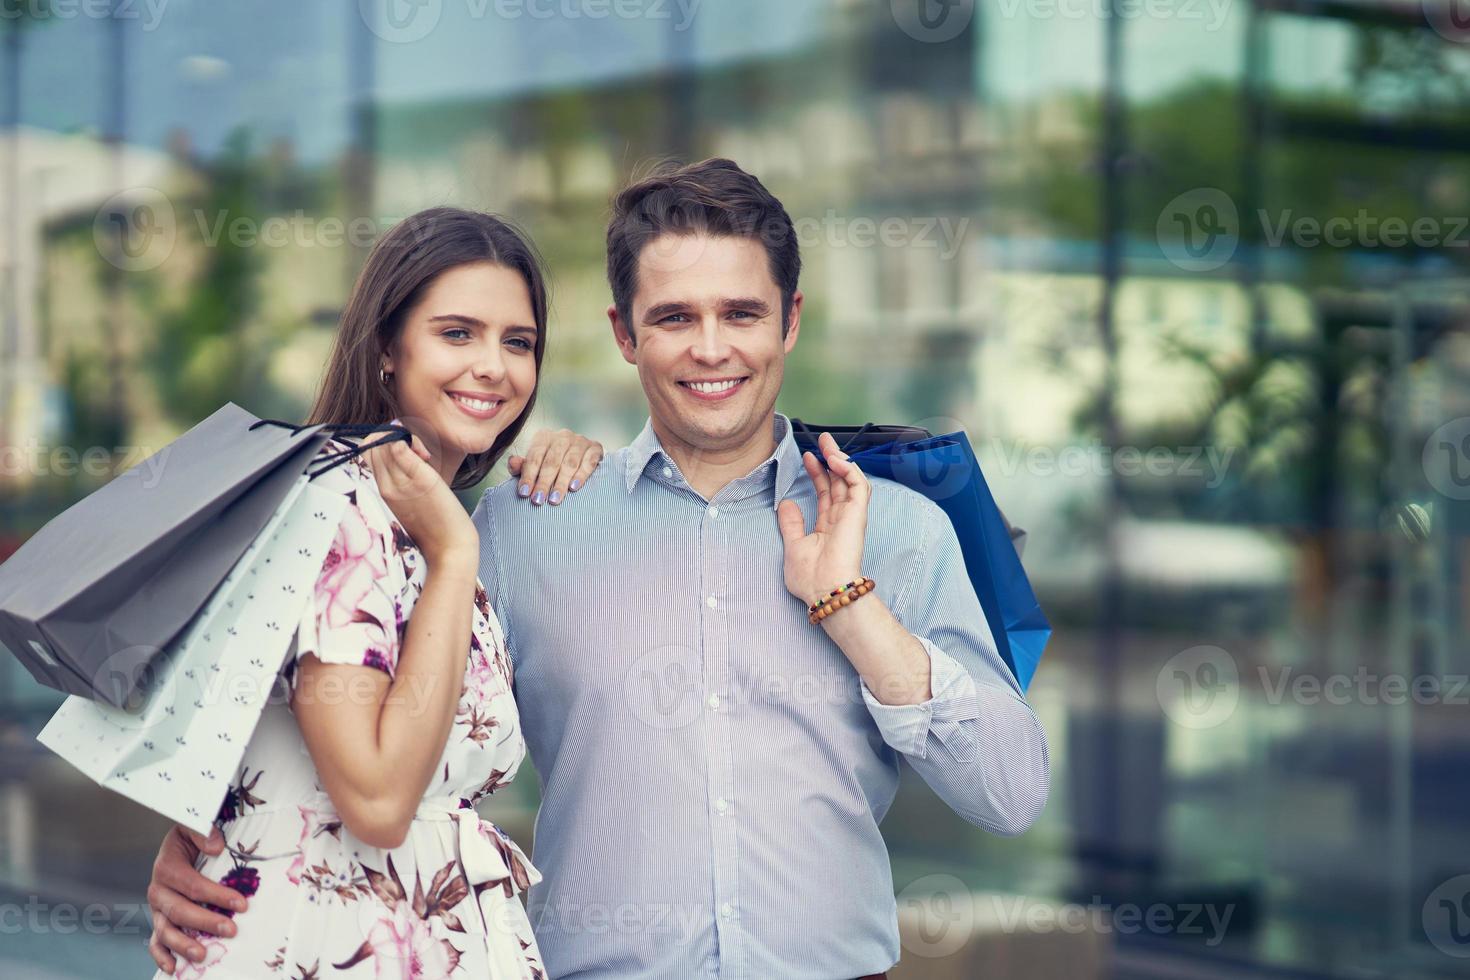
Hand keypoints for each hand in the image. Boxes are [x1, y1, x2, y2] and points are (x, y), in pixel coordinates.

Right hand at [146, 825, 242, 972]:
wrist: (178, 845)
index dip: (216, 895)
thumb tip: (215, 846)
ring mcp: (157, 908)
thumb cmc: (191, 838)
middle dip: (206, 922)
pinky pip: (155, 941)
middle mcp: (158, 889)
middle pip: (179, 911)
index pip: (192, 885)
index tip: (241, 903)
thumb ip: (203, 832)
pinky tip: (173, 968)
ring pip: (165, 930)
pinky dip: (161, 956)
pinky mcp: (158, 919)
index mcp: (166, 866)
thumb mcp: (194, 825)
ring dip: (183, 944)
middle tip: (231, 930)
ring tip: (203, 954)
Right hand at [363, 431, 475, 566]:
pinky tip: (424, 455)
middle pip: (373, 443)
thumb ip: (399, 477)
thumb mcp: (407, 500)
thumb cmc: (432, 524)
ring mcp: (401, 484)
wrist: (449, 548)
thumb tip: (398, 448)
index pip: (365, 451)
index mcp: (380, 491)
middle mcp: (386, 486)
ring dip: (405, 437)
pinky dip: (411, 443)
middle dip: (393, 435)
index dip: (381, 441)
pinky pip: (402, 449)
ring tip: (423, 455)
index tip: (402, 451)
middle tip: (417, 451)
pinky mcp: (420, 480)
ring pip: (386, 441)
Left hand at [506, 427, 603, 504]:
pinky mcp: (595, 447)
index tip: (524, 493)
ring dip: (561, 482)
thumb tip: (513, 462)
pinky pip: (589, 461)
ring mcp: (580, 441)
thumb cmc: (552, 463)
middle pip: (552, 461)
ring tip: (555, 499)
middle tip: (538, 500)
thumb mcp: (535, 464)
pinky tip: (574, 487)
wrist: (581, 456)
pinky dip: (582, 475)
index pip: (534, 456)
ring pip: (570, 463)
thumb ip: (523, 466)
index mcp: (544, 437)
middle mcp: (563, 436)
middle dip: (544, 482)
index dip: (528, 476)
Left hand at [776, 431, 869, 605]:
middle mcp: (841, 519)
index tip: (806, 457)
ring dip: (840, 459)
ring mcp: (851, 516)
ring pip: (851, 479)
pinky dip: (849, 470)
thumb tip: (786, 503)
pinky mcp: (858, 515)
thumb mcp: (792, 546)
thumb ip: (791, 524)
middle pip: (839, 482)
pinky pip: (858, 485)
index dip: (817, 474)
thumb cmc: (810, 578)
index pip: (825, 493)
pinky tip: (835, 459)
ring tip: (827, 444)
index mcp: (828, 527)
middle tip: (822, 440)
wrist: (824, 592)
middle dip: (830, 458)